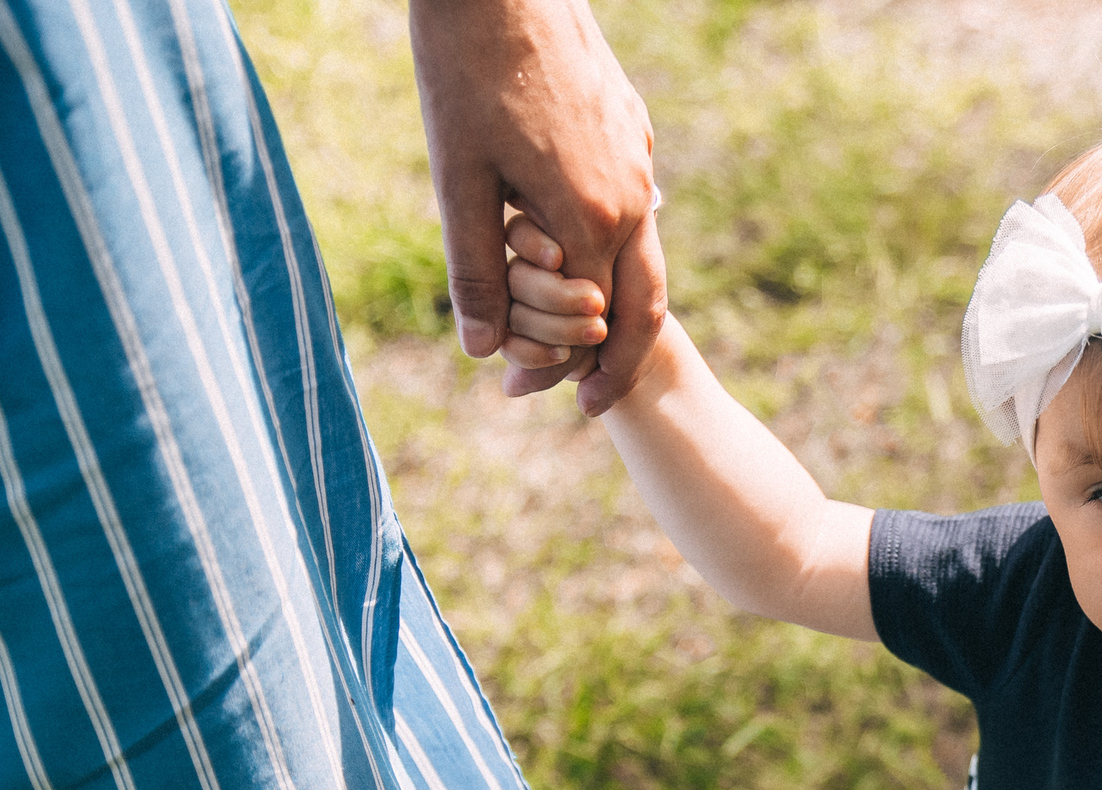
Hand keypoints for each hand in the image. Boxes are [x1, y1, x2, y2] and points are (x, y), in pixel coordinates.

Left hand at [409, 0, 664, 414]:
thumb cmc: (466, 72)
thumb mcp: (456, 178)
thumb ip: (474, 269)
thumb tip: (483, 351)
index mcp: (592, 218)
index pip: (590, 325)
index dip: (559, 368)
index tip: (526, 394)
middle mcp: (633, 198)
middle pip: (641, 306)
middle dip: (615, 363)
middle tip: (591, 405)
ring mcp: (639, 161)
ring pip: (645, 258)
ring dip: (617, 308)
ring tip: (586, 341)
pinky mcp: (633, 130)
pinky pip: (635, 209)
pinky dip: (613, 251)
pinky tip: (582, 256)